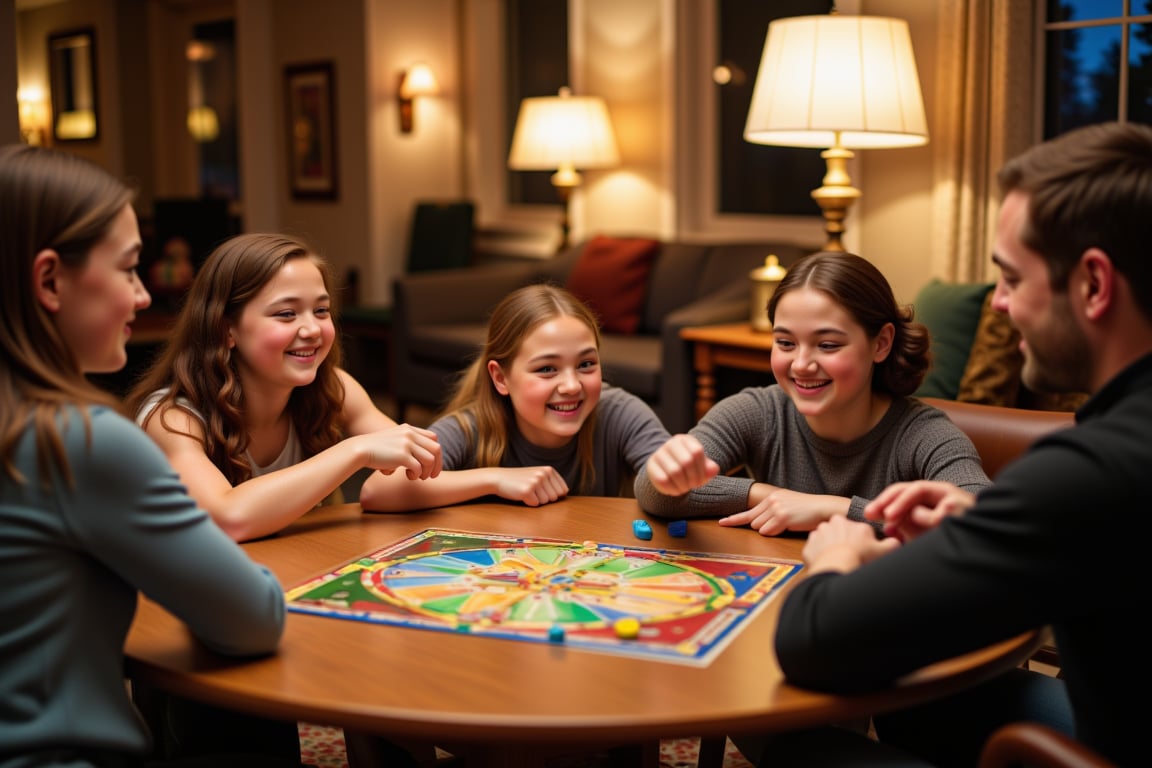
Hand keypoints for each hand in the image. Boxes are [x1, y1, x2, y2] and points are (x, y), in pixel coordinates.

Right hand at [361, 424, 441, 479]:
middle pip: (436, 449)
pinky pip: (419, 468)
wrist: (359, 449)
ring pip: (430, 460)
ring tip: (418, 477)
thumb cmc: (375, 449)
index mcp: (409, 429)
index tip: (432, 464)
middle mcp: (410, 434)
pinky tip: (409, 477)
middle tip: (432, 476)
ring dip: (427, 472)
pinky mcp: (402, 455)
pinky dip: (417, 475)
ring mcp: (406, 444)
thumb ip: (407, 444)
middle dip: (437, 464)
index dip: (435, 453)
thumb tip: (419, 459)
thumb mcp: (394, 439)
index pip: (433, 438)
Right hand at [493, 466, 568, 506]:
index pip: (563, 490)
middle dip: (543, 497)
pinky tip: (521, 494)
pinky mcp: (527, 490)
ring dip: (535, 500)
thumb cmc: (520, 479)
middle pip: (554, 498)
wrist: (499, 478)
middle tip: (531, 490)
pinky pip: (535, 504)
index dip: (552, 494)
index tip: (541, 489)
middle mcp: (544, 474)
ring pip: (545, 502)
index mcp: (549, 469)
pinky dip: (528, 502)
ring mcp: (536, 481)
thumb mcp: (538, 475)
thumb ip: (552, 482)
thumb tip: (565, 492)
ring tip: (526, 491)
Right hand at [644, 434, 719, 495]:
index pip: (697, 452)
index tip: (701, 479)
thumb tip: (713, 469)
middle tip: (694, 485)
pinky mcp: (651, 467)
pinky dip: (673, 489)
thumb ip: (710, 468)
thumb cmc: (688, 469)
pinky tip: (676, 490)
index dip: (702, 470)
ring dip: (684, 485)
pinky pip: (663, 480)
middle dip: (693, 478)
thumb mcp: (700, 467)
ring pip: (674, 471)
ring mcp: (658, 454)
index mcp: (685, 440)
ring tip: (685, 488)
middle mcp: (670, 444)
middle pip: (686, 461)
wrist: (666, 472)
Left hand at [719, 488, 847, 535]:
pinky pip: (769, 532)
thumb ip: (772, 511)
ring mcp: (776, 508)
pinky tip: (790, 527)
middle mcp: (771, 500)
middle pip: (754, 523)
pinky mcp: (782, 516)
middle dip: (764, 528)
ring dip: (772, 531)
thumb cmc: (807, 510)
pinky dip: (777, 533)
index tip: (722, 523)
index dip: (734, 519)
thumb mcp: (787, 505)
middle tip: (781, 525)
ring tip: (788, 524)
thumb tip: (758, 524)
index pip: (748, 511)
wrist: (824, 507)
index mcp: (771, 497)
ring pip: (760, 529)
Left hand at [802, 516, 900, 573]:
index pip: (858, 530)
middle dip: (845, 542)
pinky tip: (827, 564)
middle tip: (850, 556)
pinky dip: (819, 556)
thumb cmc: (860, 558)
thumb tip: (896, 541)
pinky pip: (814, 550)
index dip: (861, 542)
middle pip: (841, 532)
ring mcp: (819, 533)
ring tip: (838, 561)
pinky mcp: (809, 545)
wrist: (837, 567)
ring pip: (826, 539)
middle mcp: (834, 523)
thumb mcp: (884, 550)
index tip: (862, 552)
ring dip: (831, 548)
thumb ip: (893, 543)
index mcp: (852, 522)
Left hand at [863, 480, 974, 541]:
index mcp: (930, 498)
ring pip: (920, 489)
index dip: (882, 502)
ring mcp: (952, 495)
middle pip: (908, 486)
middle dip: (887, 498)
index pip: (901, 493)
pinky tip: (924, 524)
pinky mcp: (964, 504)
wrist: (986, 545)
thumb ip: (907, 528)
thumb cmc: (953, 539)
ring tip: (889, 516)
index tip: (866, 515)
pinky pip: (940, 507)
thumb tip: (886, 527)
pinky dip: (929, 515)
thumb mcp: (924, 533)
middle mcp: (939, 492)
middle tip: (872, 512)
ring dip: (902, 502)